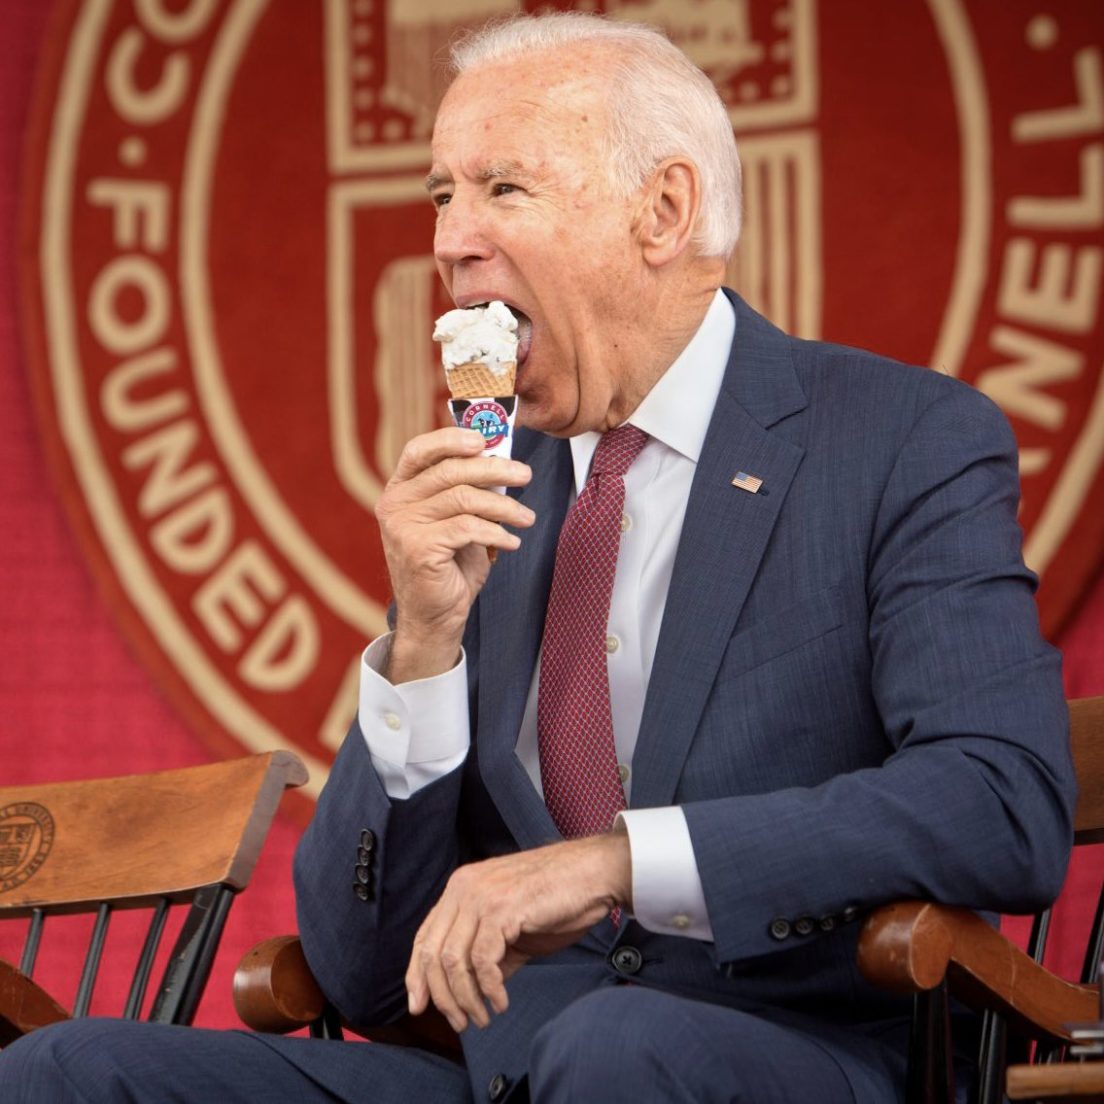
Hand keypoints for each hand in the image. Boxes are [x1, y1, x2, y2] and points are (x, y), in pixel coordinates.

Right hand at [375, 428, 533, 680]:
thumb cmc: (449, 565)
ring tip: (526, 517)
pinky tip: (512, 541)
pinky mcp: (418, 548)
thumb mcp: (457, 520)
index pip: (420, 450)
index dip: (452, 438)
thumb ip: (468, 490)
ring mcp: (403, 525)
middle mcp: (395, 503)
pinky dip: (497, 532)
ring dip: (504, 506)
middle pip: (450, 470)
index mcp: (400, 489)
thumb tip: (502, 460)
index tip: (486, 439)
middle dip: (495, 469)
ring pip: (464, 498)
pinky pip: (468, 528)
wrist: (434, 615)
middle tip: (525, 475)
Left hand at [405, 834, 631, 1031]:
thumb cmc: (558, 898)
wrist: (593, 873)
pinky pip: (483, 961)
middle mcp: (464, 888)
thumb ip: (487, 952)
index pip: (424, 937)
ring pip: (454, 960)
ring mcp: (482, 896)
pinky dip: (489, 989)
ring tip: (481, 1018)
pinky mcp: (502, 909)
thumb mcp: (512, 927)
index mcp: (461, 888)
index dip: (416, 976)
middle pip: (433, 953)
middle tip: (459, 1023)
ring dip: (465, 999)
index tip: (418, 1007)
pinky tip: (501, 1002)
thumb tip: (468, 990)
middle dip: (441, 996)